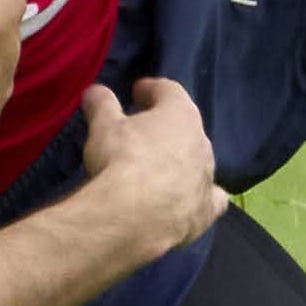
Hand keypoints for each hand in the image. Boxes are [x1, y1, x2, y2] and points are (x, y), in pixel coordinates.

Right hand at [78, 76, 225, 253]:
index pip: (169, 90)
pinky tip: (191, 199)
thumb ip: (101, 103)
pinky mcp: (206, 211)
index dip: (151, 89)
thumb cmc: (120, 159)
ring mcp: (207, 178)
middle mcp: (202, 143)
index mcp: (181, 114)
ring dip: (181, 160)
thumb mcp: (103, 125)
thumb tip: (94, 91)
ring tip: (158, 167)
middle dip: (165, 126)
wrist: (133, 216)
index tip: (136, 92)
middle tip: (141, 131)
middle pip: (185, 126)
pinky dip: (201, 196)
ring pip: (198, 162)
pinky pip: (210, 199)